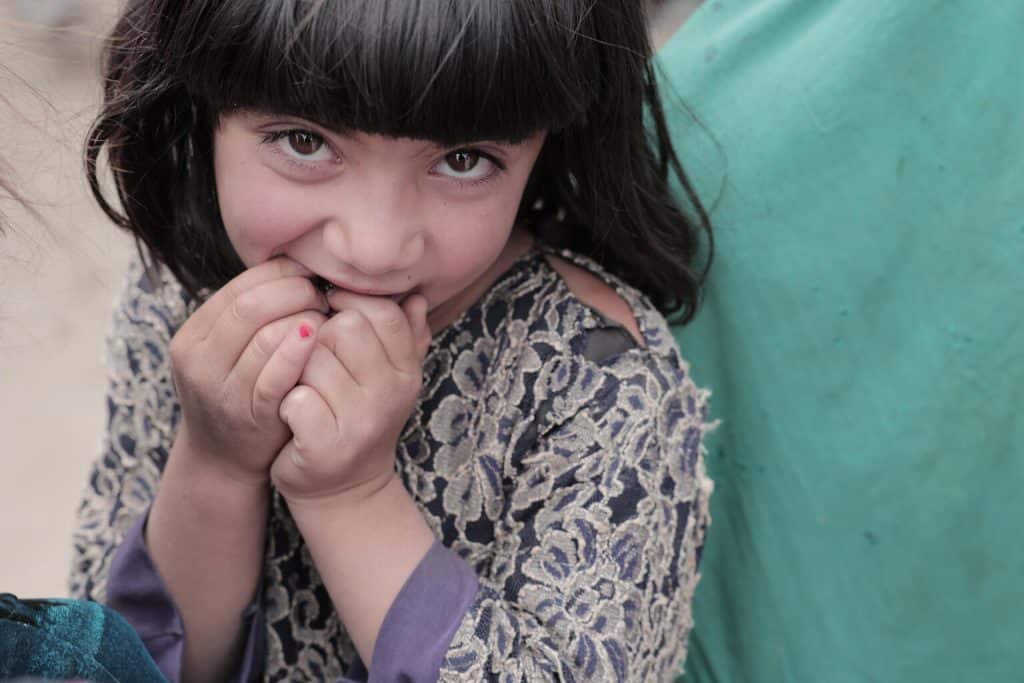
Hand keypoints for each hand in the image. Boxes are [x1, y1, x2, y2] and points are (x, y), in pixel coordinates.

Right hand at [169, 258, 328, 483]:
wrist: (225, 458)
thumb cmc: (242, 391)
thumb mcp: (232, 349)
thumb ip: (253, 313)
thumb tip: (299, 263)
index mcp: (193, 335)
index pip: (241, 287)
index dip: (282, 274)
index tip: (311, 275)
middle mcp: (198, 360)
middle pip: (252, 306)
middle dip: (296, 293)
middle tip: (324, 296)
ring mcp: (220, 389)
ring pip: (265, 335)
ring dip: (305, 319)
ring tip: (327, 320)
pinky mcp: (247, 413)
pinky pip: (276, 373)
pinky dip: (301, 350)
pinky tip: (320, 338)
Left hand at [270, 292, 430, 503]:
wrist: (344, 491)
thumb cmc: (358, 420)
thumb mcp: (388, 379)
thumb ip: (404, 336)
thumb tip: (413, 296)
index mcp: (407, 371)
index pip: (383, 312)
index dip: (349, 303)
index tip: (329, 313)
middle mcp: (392, 394)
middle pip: (343, 328)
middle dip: (319, 339)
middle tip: (316, 363)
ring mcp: (361, 422)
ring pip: (312, 360)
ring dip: (298, 373)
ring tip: (306, 392)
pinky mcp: (326, 446)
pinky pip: (295, 399)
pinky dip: (286, 406)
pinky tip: (294, 419)